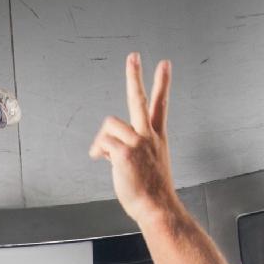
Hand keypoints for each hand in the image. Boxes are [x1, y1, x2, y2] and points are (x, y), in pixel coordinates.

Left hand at [88, 53, 175, 220]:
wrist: (157, 208)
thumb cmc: (150, 192)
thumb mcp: (143, 166)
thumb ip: (128, 149)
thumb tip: (107, 147)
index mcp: (157, 137)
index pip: (160, 105)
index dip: (162, 83)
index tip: (164, 64)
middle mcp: (149, 136)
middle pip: (140, 99)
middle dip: (135, 76)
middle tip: (133, 56)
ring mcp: (139, 142)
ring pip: (110, 124)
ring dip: (103, 140)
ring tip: (107, 156)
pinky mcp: (126, 151)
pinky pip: (103, 143)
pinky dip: (99, 151)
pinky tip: (104, 161)